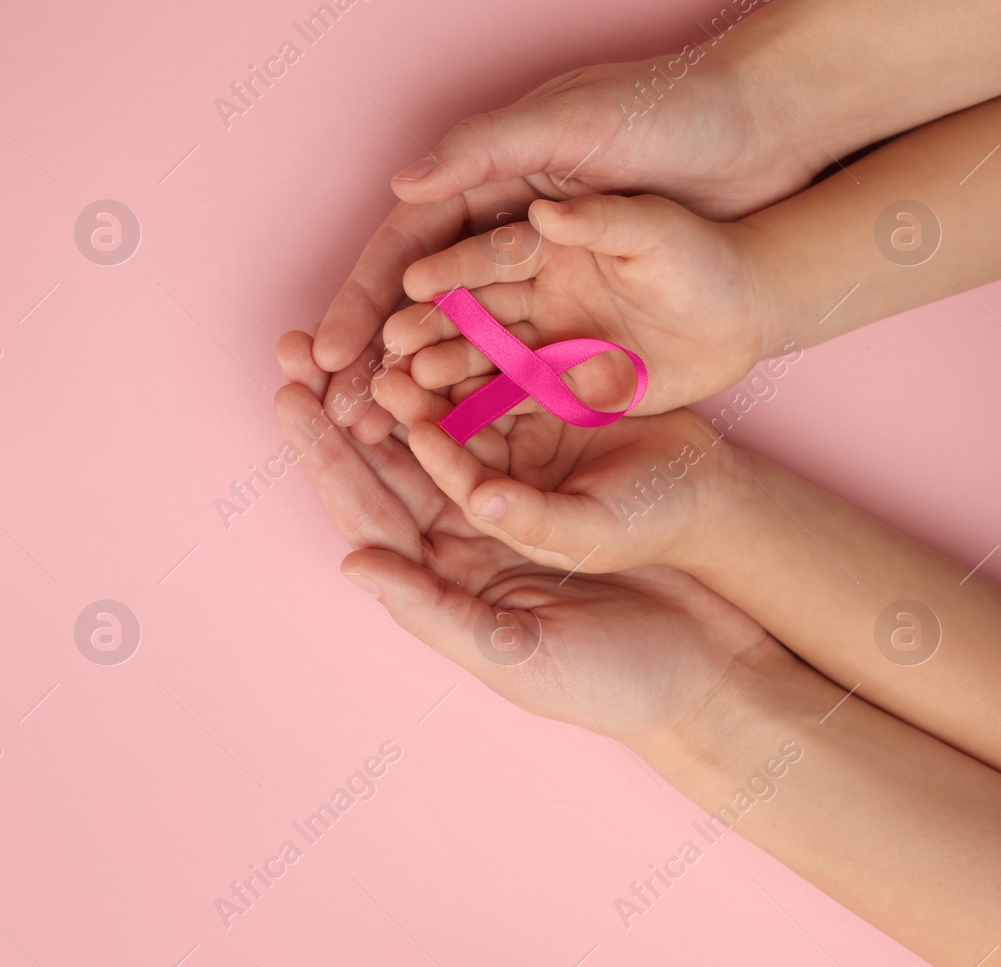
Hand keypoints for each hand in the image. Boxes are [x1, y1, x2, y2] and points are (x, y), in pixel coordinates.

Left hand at [277, 330, 773, 740]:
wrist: (715, 665)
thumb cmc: (615, 681)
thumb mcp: (517, 655)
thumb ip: (433, 610)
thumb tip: (353, 565)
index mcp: (440, 580)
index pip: (365, 509)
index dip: (323, 452)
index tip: (285, 395)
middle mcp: (463, 533)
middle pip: (388, 455)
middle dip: (346, 398)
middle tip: (300, 341)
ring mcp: (511, 492)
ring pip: (443, 418)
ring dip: (408, 370)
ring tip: (373, 319)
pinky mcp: (561, 463)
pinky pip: (507, 404)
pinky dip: (480, 364)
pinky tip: (453, 319)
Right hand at [313, 53, 813, 438]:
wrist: (770, 163)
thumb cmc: (669, 120)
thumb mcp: (575, 123)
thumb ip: (489, 148)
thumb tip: (403, 181)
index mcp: (492, 190)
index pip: (409, 249)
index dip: (363, 298)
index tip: (328, 349)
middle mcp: (509, 247)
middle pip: (424, 311)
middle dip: (376, 360)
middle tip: (338, 407)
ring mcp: (546, 298)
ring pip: (465, 353)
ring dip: (420, 392)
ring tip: (380, 431)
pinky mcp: (586, 340)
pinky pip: (522, 381)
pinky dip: (483, 411)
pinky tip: (449, 443)